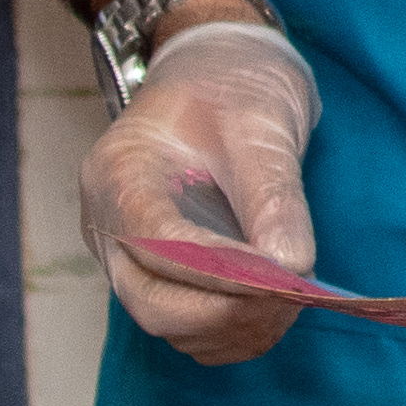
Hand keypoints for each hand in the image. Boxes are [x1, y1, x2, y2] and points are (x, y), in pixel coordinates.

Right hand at [86, 17, 320, 364]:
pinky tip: (276, 303)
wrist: (218, 75)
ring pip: (169, 326)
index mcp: (117, 173)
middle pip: (150, 301)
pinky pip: (189, 330)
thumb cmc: (232, 87)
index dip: (216, 273)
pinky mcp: (156, 278)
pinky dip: (235, 331)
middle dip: (228, 311)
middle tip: (297, 294)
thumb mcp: (261, 124)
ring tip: (295, 293)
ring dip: (236, 327)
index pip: (153, 242)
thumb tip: (293, 267)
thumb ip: (274, 196)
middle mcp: (108, 224)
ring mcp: (125, 257)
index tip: (281, 281)